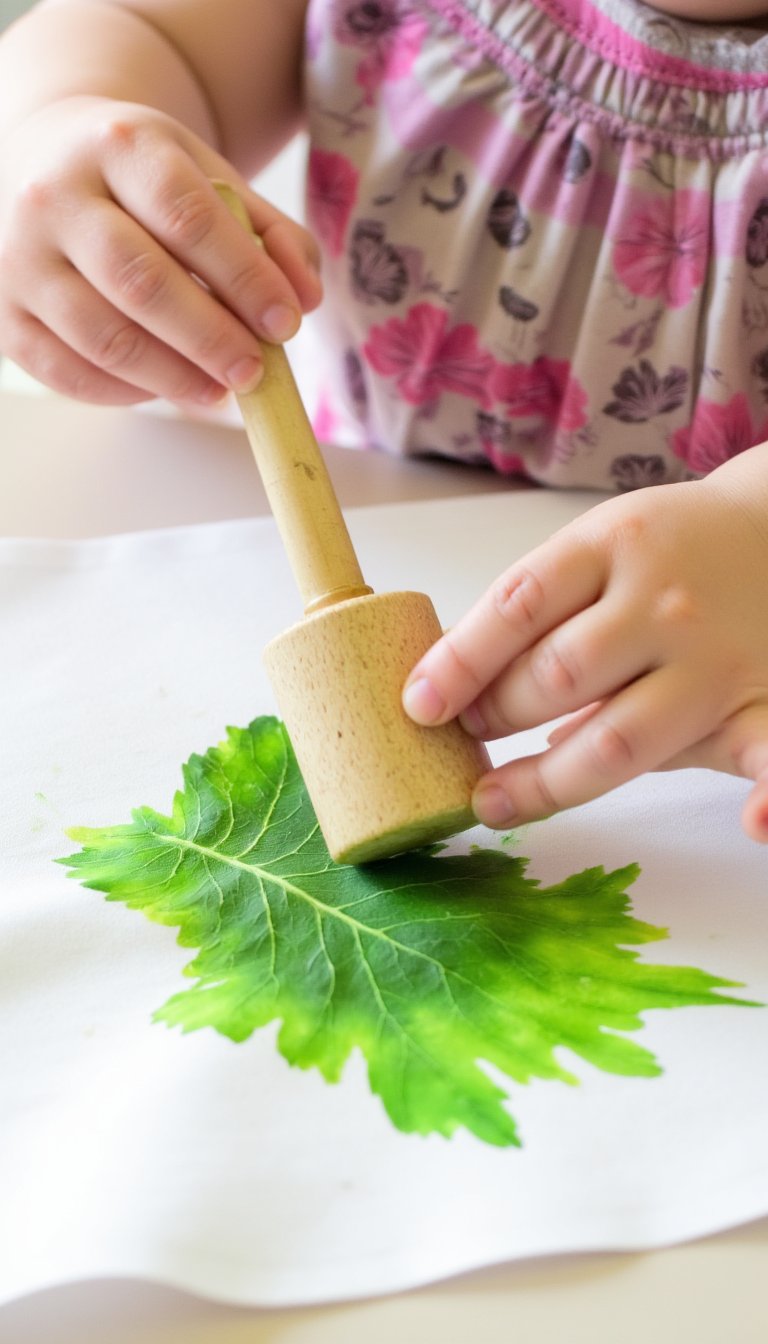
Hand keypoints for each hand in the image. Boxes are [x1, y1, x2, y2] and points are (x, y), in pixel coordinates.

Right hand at [0, 97, 321, 404]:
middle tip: (254, 370)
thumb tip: (305, 298)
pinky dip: (125, 392)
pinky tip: (165, 387)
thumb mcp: (209, 178)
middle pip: (141, 282)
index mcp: (118, 147)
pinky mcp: (4, 314)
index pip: (187, 216)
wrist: (44, 161)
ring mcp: (20, 258)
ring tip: (219, 390)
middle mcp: (56, 196)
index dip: (243, 277)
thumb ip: (269, 234)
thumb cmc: (142, 182)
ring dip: (173, 377)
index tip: (285, 321)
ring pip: (103, 336)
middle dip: (210, 337)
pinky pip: (68, 372)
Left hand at [403, 445, 767, 841]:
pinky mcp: (765, 701)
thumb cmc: (672, 552)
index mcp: (613, 546)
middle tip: (464, 738)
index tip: (419, 706)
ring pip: (620, 737)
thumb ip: (544, 615)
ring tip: (494, 801)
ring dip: (548, 780)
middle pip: (559, 675)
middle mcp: (663, 602)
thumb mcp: (601, 550)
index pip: (519, 604)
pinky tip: (756, 824)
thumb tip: (455, 687)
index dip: (460, 660)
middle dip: (496, 715)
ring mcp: (715, 658)